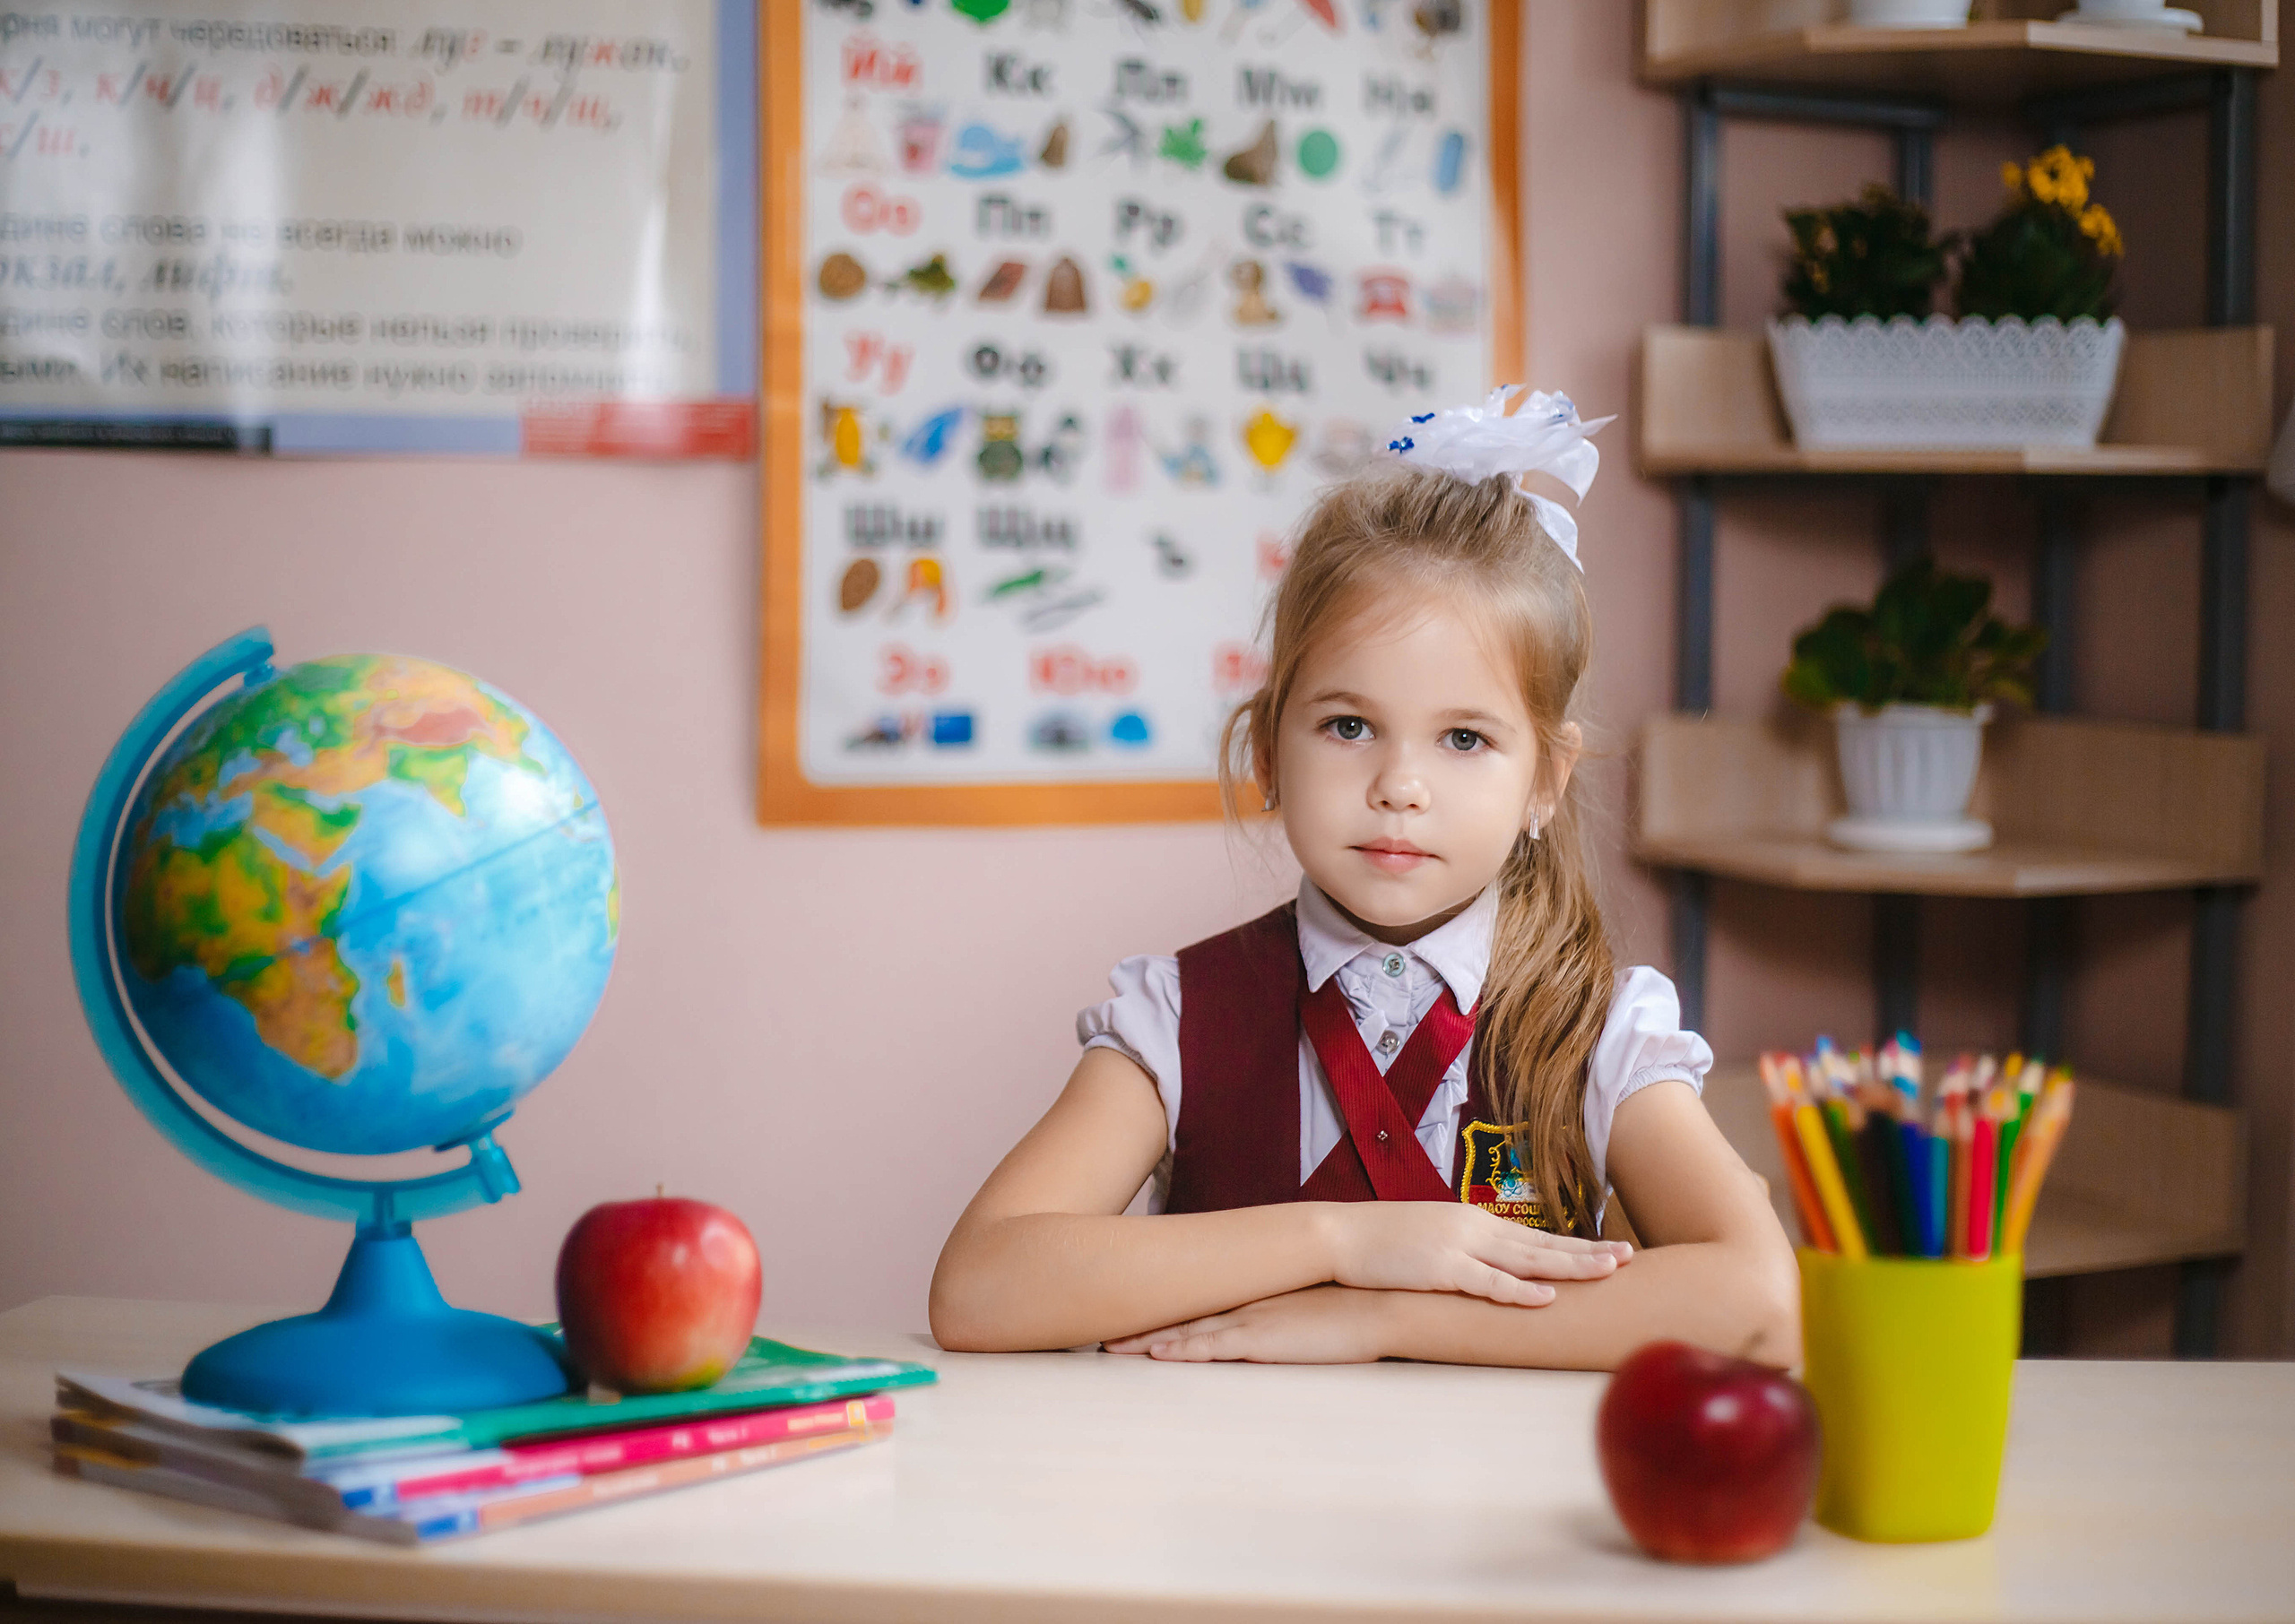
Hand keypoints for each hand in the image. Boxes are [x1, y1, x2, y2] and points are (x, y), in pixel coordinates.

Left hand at [1105, 1285, 1394, 1363]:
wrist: (1379, 1306)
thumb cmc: (1348, 1311)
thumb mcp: (1302, 1305)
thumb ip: (1276, 1310)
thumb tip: (1260, 1322)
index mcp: (1250, 1295)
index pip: (1193, 1300)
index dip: (1156, 1308)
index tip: (1123, 1310)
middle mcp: (1242, 1303)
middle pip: (1177, 1313)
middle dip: (1136, 1322)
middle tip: (1096, 1329)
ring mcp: (1250, 1320)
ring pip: (1186, 1330)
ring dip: (1147, 1341)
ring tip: (1109, 1348)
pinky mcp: (1262, 1341)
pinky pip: (1214, 1347)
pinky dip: (1183, 1350)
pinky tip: (1158, 1355)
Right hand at [1321, 1202, 1631, 1306]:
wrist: (1340, 1234)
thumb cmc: (1381, 1242)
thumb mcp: (1430, 1239)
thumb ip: (1461, 1250)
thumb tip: (1484, 1268)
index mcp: (1473, 1222)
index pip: (1534, 1236)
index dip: (1574, 1245)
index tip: (1609, 1249)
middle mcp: (1475, 1229)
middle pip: (1542, 1243)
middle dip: (1588, 1252)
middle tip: (1629, 1256)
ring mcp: (1460, 1247)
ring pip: (1527, 1259)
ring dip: (1570, 1266)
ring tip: (1608, 1271)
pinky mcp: (1441, 1269)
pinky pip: (1488, 1283)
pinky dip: (1519, 1291)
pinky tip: (1546, 1296)